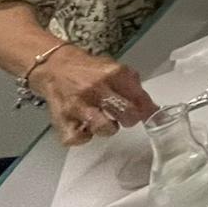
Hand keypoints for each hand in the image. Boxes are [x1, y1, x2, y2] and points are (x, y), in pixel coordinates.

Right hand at [33, 47, 158, 145]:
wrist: (55, 67)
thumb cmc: (88, 70)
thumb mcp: (114, 69)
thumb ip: (133, 86)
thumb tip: (151, 108)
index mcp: (113, 73)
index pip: (139, 97)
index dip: (148, 109)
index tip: (152, 116)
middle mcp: (96, 88)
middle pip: (126, 113)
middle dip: (130, 118)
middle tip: (125, 116)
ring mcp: (78, 105)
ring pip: (104, 128)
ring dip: (108, 128)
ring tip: (105, 120)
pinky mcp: (62, 119)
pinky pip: (78, 139)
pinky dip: (84, 137)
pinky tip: (85, 127)